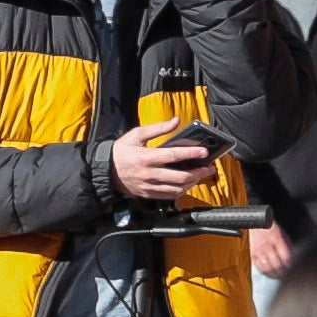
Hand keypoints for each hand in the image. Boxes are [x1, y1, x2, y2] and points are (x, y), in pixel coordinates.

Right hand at [107, 122, 222, 205]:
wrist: (106, 171)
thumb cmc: (122, 151)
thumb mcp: (137, 135)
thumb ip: (158, 128)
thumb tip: (176, 121)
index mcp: (147, 157)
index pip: (174, 155)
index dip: (191, 154)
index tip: (204, 152)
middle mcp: (150, 173)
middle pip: (180, 176)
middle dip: (199, 172)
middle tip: (209, 168)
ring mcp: (150, 186)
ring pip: (177, 188)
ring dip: (193, 183)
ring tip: (200, 175)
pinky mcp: (149, 194)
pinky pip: (169, 196)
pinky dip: (182, 191)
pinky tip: (187, 184)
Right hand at [245, 224, 288, 279]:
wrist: (256, 225)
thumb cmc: (271, 229)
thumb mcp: (283, 234)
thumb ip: (288, 247)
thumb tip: (291, 260)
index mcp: (276, 238)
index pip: (285, 256)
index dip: (289, 264)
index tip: (290, 266)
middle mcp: (266, 245)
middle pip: (276, 264)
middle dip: (282, 271)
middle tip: (285, 273)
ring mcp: (258, 251)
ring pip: (266, 268)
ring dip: (273, 274)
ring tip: (277, 275)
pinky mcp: (252, 255)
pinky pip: (258, 267)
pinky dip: (264, 272)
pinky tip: (269, 272)